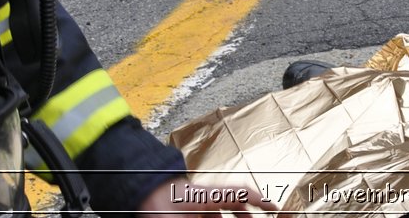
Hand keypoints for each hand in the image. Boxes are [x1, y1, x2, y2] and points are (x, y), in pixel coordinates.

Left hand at [135, 177, 278, 214]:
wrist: (135, 193)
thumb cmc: (156, 203)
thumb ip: (209, 216)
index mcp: (209, 194)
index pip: (240, 193)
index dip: (259, 199)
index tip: (273, 207)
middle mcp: (205, 194)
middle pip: (233, 201)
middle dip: (245, 213)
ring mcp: (195, 200)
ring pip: (218, 209)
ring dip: (227, 217)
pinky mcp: (185, 205)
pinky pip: (206, 212)